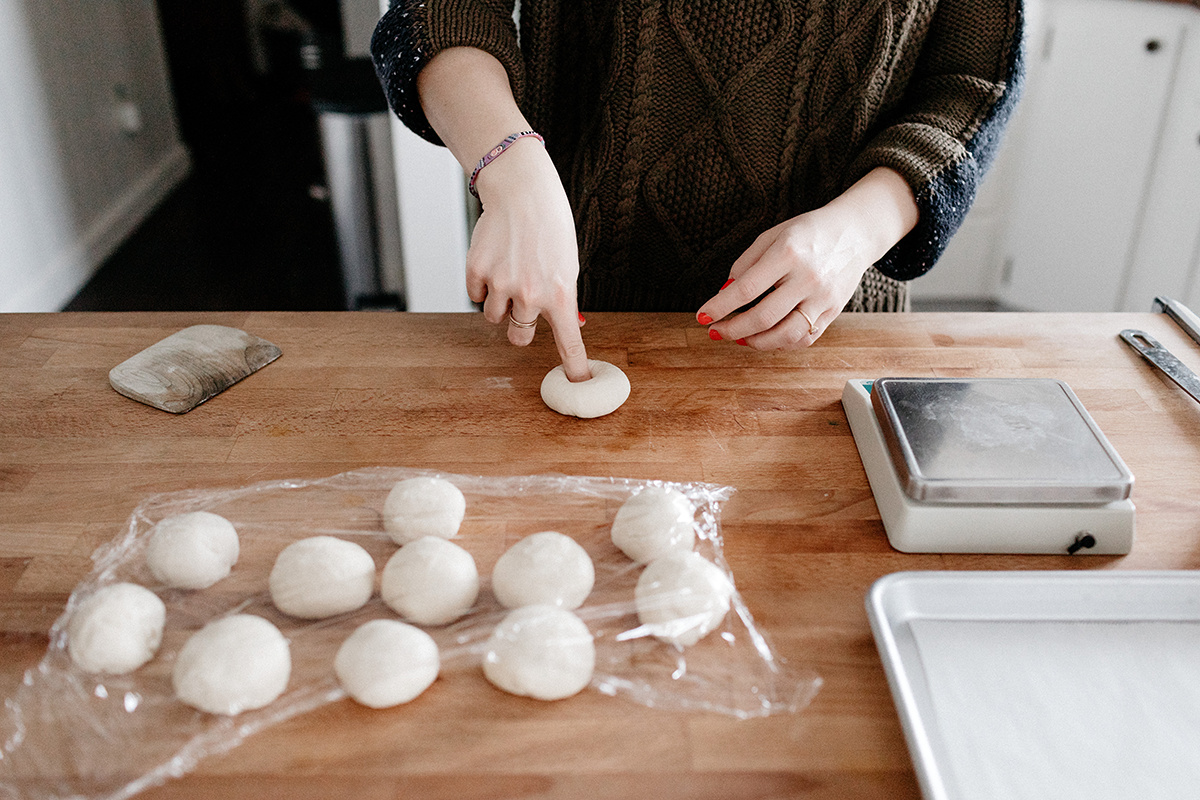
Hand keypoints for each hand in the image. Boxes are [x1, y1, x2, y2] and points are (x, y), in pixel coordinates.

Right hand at [465, 141, 590, 381]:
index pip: (569, 341)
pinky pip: (475, 294)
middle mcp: (530, 294)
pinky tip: (495, 258)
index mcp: (560, 294)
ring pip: (493, 317)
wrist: (522, 192)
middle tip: (522, 304)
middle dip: (519, 327)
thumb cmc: (550, 228)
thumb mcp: (568, 264)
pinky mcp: (477, 271)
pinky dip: (482, 282)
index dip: (574, 366)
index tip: (578, 384)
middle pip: (519, 337)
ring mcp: (502, 283)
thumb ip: (564, 297)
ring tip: (509, 270)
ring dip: (500, 302)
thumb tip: (571, 326)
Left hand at [696, 167, 918, 348]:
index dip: (720, 306)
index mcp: (788, 253)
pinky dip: (780, 344)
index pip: (746, 289)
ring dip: (755, 342)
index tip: (703, 316)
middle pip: (763, 317)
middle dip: (732, 329)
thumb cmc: (808, 232)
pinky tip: (765, 338)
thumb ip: (745, 264)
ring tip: (739, 337)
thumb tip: (724, 294)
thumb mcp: (772, 235)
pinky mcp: (834, 311)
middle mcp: (808, 278)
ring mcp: (824, 298)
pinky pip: (804, 338)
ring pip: (785, 336)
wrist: (855, 232)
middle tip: (715, 332)